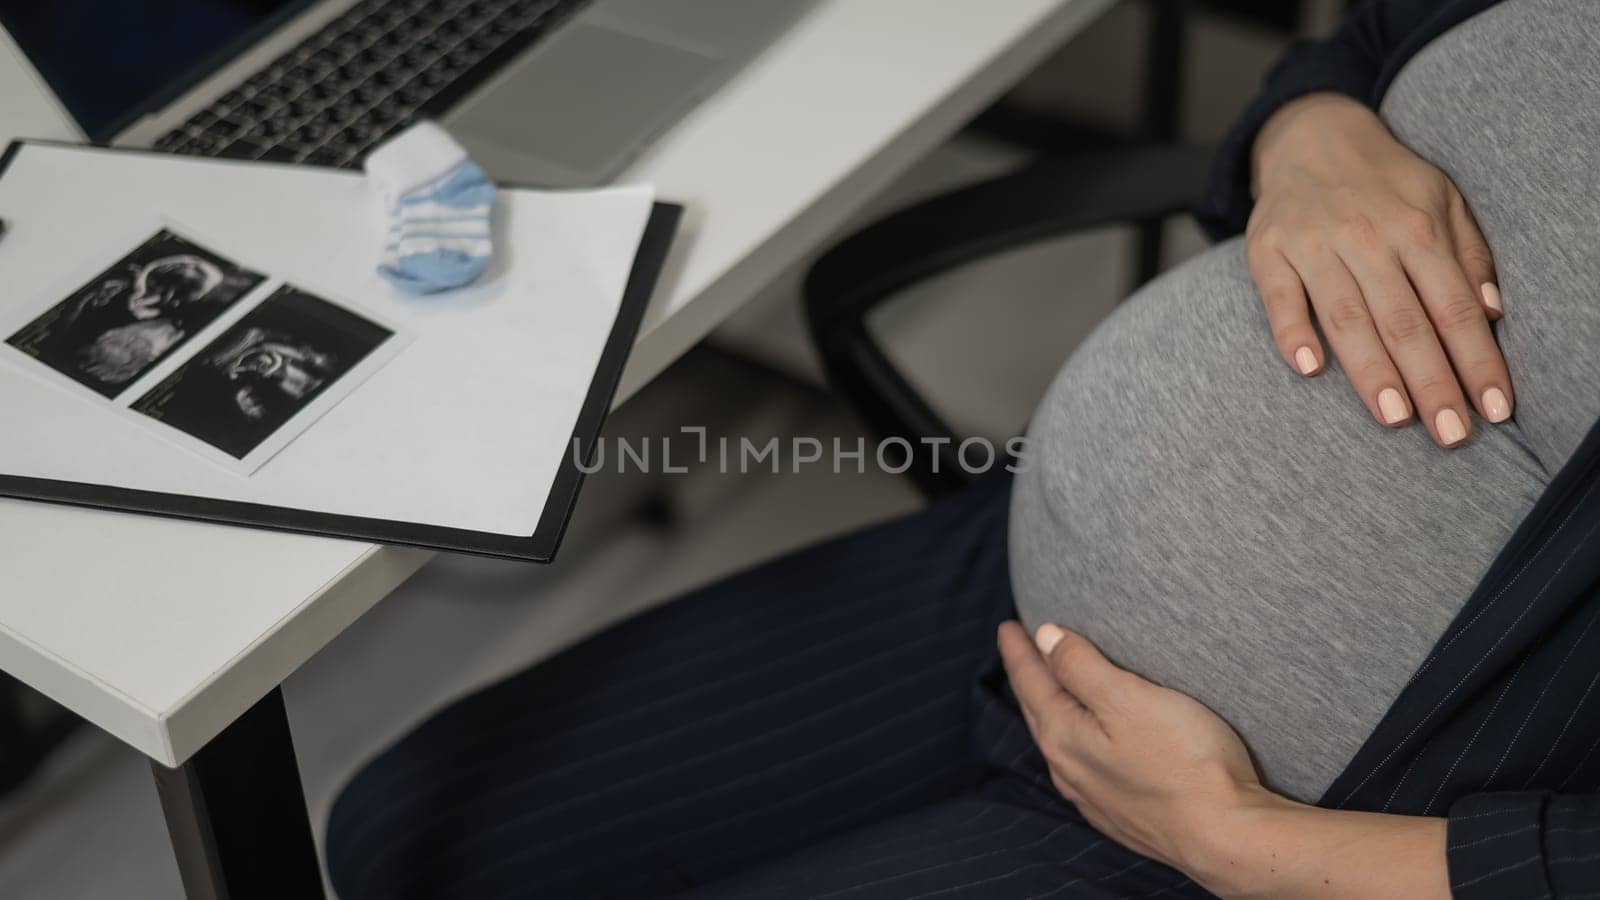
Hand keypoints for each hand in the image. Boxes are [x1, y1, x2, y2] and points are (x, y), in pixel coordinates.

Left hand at [997, 621, 1450, 897]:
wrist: (1225, 837)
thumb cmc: (1183, 760)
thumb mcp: (1127, 698)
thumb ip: (1080, 666)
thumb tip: (1043, 637)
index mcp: (1064, 736)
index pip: (1031, 682)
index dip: (1019, 651)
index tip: (1007, 626)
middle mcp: (1069, 769)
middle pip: (1039, 711)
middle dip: (1028, 677)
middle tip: (1020, 650)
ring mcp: (1094, 796)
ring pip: (1059, 741)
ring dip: (1050, 710)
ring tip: (1048, 690)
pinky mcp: (1121, 814)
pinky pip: (1082, 766)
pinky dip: (1075, 740)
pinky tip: (1085, 743)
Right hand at [1247, 92, 1510, 447]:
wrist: (1310, 137)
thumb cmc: (1385, 183)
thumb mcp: (1442, 200)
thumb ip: (1468, 254)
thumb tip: (1493, 312)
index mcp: (1417, 227)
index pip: (1455, 306)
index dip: (1478, 359)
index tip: (1494, 408)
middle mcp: (1367, 236)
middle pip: (1405, 321)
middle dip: (1432, 382)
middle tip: (1451, 435)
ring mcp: (1314, 244)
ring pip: (1348, 317)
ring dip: (1373, 371)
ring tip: (1395, 418)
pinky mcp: (1268, 251)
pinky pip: (1281, 298)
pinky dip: (1293, 332)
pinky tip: (1310, 369)